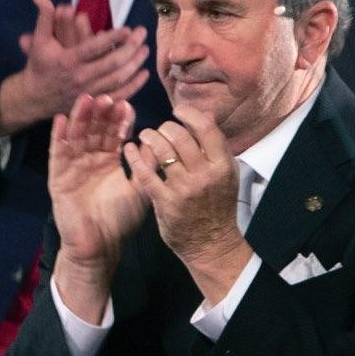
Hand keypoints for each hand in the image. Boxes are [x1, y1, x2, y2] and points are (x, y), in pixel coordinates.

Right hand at [0, 0, 148, 133]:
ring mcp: (88, 92)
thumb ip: (44, 18)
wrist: (34, 97)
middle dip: (131, 48)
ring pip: (118, 79)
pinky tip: (143, 74)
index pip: (93, 48)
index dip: (112, 38)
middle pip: (112, 64)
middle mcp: (79, 77)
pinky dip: (134, 86)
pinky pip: (119, 96)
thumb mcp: (39, 41)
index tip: (128, 28)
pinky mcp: (94, 102)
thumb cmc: (39, 65)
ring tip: (145, 49)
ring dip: (135, 64)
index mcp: (67, 60)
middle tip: (142, 34)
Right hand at [46, 96, 149, 322]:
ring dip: (80, 118)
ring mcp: (73, 167)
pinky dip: (58, 136)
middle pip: (94, 130)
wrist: (99, 245)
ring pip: (76, 136)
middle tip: (107, 97)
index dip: (119, 120)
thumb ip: (146, 167)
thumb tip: (155, 141)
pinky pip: (57, 153)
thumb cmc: (120, 220)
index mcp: (109, 162)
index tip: (126, 104)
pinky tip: (60, 120)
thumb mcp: (140, 190)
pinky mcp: (58, 177)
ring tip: (87, 100)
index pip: (114, 135)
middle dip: (100, 114)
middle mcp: (90, 160)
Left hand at [122, 107, 253, 300]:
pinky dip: (135, 157)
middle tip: (159, 128)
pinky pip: (146, 173)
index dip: (189, 114)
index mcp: (222, 165)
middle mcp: (205, 174)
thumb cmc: (217, 205)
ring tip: (145, 135)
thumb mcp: (225, 174)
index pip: (206, 128)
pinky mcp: (165, 201)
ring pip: (162, 151)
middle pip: (180, 136)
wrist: (211, 243)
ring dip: (149, 137)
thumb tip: (205, 114)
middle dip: (165, 127)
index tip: (177, 111)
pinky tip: (129, 149)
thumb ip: (215, 147)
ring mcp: (184, 188)